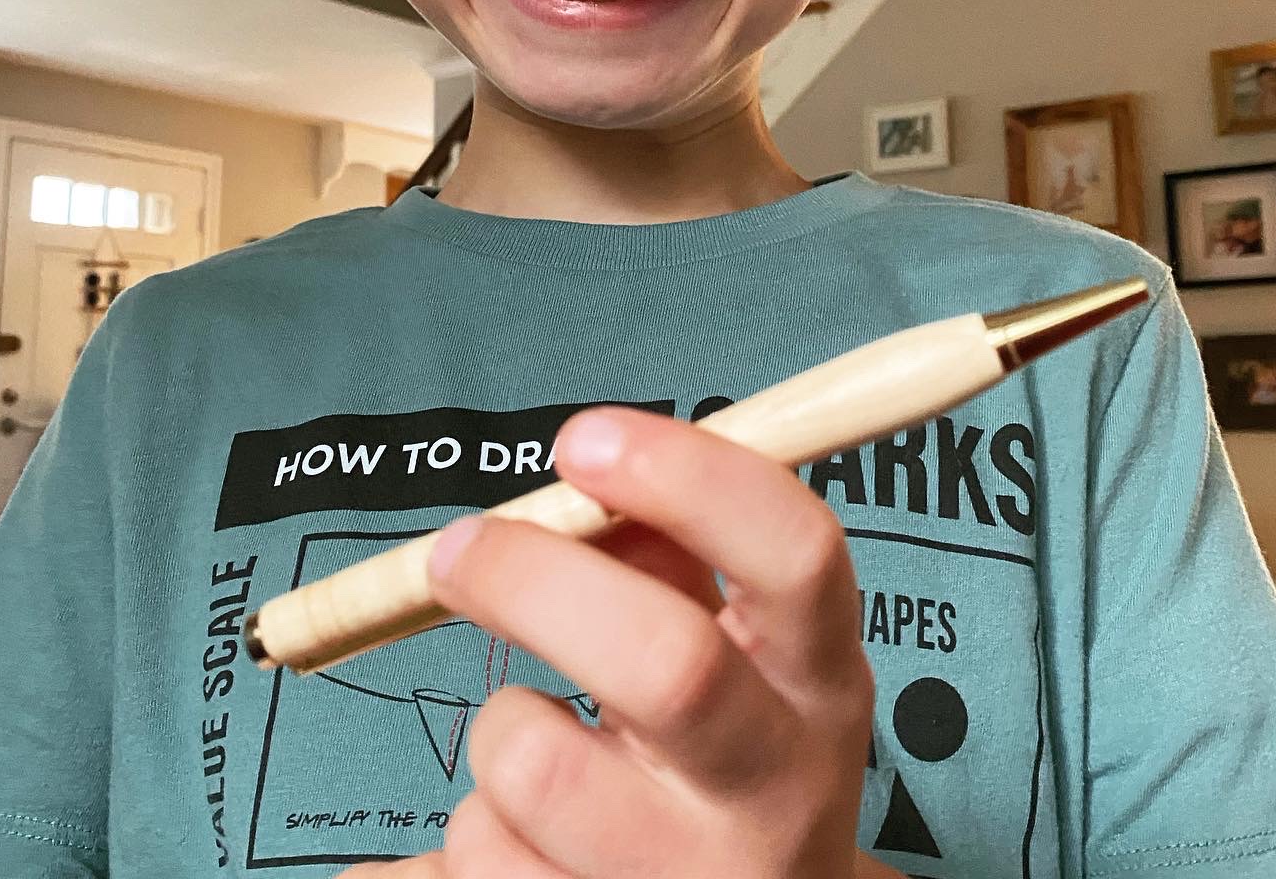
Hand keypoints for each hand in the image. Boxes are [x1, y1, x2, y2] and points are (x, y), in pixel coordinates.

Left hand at [337, 404, 888, 878]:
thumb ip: (668, 559)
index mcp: (819, 682)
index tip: (581, 439)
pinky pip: (474, 863)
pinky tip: (527, 841)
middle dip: (532, 582)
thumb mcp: (733, 651)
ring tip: (541, 747)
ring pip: (534, 768)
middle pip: (665, 665)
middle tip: (456, 549)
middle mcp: (780, 791)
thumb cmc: (723, 752)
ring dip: (501, 732)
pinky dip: (470, 833)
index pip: (797, 555)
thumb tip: (573, 489)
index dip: (689, 479)